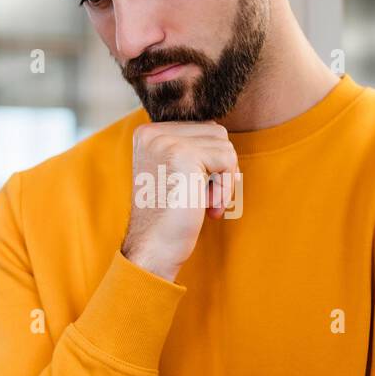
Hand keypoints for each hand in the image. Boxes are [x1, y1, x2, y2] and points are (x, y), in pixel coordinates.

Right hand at [122, 121, 238, 281]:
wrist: (155, 247)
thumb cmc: (170, 216)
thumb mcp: (175, 173)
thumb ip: (191, 149)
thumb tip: (223, 136)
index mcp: (147, 134)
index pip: (202, 129)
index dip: (211, 162)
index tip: (199, 191)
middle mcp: (152, 133)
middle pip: (216, 132)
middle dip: (220, 167)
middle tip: (207, 199)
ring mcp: (166, 141)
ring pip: (224, 144)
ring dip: (224, 178)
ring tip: (207, 203)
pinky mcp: (183, 154)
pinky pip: (227, 159)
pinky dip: (226, 187)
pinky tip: (211, 208)